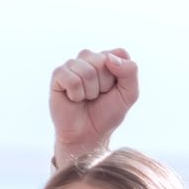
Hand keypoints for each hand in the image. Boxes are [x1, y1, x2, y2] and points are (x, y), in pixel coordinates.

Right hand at [49, 49, 139, 164]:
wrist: (88, 134)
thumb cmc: (108, 113)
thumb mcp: (129, 94)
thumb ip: (130, 71)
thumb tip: (109, 58)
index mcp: (108, 59)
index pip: (120, 54)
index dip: (121, 75)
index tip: (115, 89)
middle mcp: (90, 59)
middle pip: (103, 60)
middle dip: (105, 84)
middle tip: (99, 95)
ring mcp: (73, 65)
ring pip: (87, 71)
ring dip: (90, 91)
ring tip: (86, 98)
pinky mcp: (58, 75)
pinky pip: (71, 79)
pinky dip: (76, 94)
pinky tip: (74, 98)